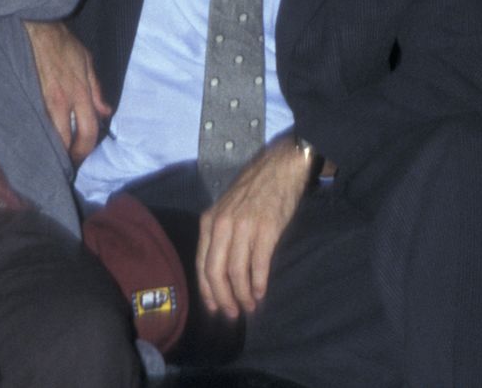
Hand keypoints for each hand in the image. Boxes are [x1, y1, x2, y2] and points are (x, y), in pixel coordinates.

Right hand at [24, 20, 111, 163]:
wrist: (37, 31)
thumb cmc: (64, 45)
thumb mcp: (87, 63)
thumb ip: (97, 90)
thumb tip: (105, 112)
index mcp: (80, 93)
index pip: (87, 130)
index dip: (86, 149)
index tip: (82, 156)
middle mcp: (63, 101)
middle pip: (66, 139)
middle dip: (68, 156)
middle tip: (66, 164)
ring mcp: (44, 100)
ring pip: (49, 134)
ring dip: (52, 147)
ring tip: (52, 155)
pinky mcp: (29, 96)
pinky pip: (36, 122)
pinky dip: (39, 133)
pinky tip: (39, 138)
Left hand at [196, 139, 315, 317]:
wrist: (279, 166)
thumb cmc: (253, 189)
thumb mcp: (226, 208)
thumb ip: (220, 234)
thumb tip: (219, 268)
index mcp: (209, 221)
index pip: (201, 263)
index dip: (207, 290)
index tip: (214, 306)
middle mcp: (222, 225)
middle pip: (215, 272)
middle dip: (222, 298)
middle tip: (232, 313)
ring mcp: (244, 227)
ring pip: (236, 272)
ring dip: (242, 294)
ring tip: (249, 306)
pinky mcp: (266, 229)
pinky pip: (258, 264)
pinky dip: (259, 282)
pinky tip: (261, 292)